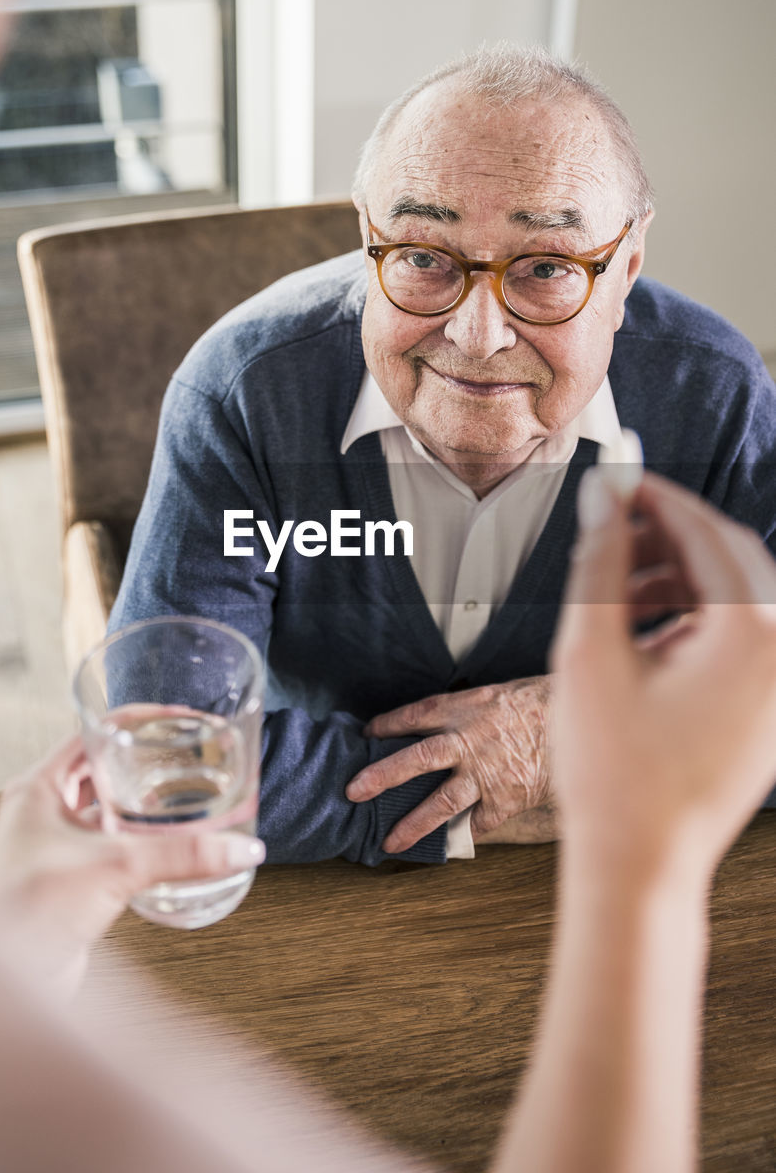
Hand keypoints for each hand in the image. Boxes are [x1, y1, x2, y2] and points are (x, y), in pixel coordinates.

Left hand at [0, 737, 264, 989]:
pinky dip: (140, 844)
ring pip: (108, 811)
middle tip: (189, 755)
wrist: (3, 982)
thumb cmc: (28, 913)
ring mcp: (54, 848)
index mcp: (38, 788)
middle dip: (146, 761)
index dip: (138, 720)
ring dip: (144, 805)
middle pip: (103, 769)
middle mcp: (43, 812)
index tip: (179, 718)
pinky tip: (169, 848)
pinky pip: (111, 849)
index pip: (93, 732)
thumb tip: (240, 848)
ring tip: (188, 796)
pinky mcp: (69, 882)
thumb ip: (181, 855)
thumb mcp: (114, 868)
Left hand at [346, 676, 551, 853]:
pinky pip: (478, 823)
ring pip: (441, 801)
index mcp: (465, 709)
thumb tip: (438, 723)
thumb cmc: (542, 702)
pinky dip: (463, 835)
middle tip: (354, 791)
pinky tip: (447, 846)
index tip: (367, 735)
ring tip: (390, 842)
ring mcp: (487, 774)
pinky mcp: (507, 799)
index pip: (415, 716)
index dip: (388, 725)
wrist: (582, 721)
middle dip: (382, 776)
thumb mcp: (498, 693)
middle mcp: (469, 741)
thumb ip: (467, 710)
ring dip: (413, 823)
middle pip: (416, 759)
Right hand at [552, 467, 775, 876]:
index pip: (707, 534)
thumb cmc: (613, 771)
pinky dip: (697, 621)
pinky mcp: (770, 713)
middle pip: (733, 559)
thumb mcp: (590, 653)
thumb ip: (600, 563)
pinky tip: (644, 634)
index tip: (616, 481)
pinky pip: (743, 640)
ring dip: (681, 580)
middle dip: (670, 536)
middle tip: (614, 526)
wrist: (641, 866)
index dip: (656, 499)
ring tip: (616, 592)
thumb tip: (604, 496)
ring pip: (739, 599)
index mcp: (752, 636)